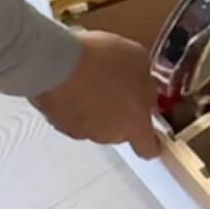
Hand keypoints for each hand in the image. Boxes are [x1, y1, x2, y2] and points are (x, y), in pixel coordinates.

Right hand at [34, 30, 160, 159]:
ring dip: (97, 107)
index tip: (152, 132)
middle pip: (121, 131)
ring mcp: (81, 131)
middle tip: (119, 86)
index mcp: (134, 123)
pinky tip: (74, 82)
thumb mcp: (139, 60)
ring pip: (96, 123)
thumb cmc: (102, 60)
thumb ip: (145, 84)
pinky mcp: (57, 123)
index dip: (151, 142)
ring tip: (93, 79)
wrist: (57, 62)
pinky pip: (73, 116)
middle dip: (122, 113)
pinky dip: (75, 104)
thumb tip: (144, 94)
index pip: (147, 148)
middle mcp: (108, 135)